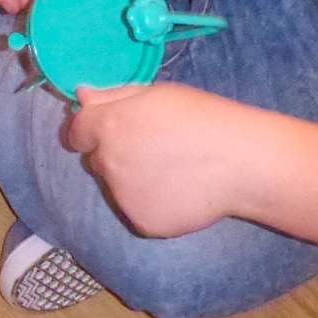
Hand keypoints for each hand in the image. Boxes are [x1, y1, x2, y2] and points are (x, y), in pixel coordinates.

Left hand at [62, 83, 253, 236]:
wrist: (240, 163)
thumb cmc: (203, 118)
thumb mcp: (157, 93)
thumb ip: (114, 96)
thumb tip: (81, 96)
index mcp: (109, 126)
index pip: (76, 131)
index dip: (89, 130)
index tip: (110, 131)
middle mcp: (108, 163)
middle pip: (99, 159)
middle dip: (117, 154)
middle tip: (156, 149)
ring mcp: (123, 197)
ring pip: (117, 187)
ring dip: (134, 180)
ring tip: (174, 171)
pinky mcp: (142, 223)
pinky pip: (138, 211)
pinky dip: (153, 204)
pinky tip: (180, 193)